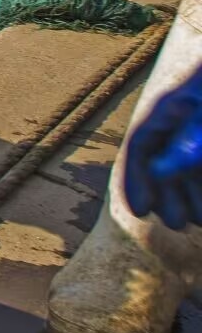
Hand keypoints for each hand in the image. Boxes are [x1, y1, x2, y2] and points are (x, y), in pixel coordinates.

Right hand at [124, 67, 201, 229]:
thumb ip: (187, 145)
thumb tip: (158, 171)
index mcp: (170, 109)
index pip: (141, 147)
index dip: (136, 179)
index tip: (141, 211)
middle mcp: (182, 117)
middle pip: (164, 159)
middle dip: (167, 194)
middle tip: (175, 223)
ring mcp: (199, 125)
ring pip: (188, 164)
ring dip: (192, 194)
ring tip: (200, 220)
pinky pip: (201, 162)